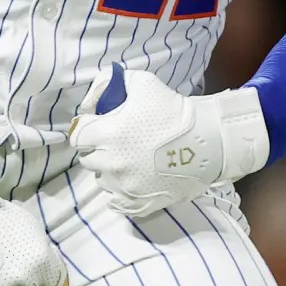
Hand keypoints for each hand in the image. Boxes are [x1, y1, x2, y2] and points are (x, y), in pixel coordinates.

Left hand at [67, 64, 268, 218]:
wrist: (207, 140)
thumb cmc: (173, 109)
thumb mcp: (141, 83)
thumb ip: (109, 83)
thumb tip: (90, 102)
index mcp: (109, 133)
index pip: (78, 136)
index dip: (88, 129)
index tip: (101, 126)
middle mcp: (112, 162)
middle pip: (88, 159)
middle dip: (99, 148)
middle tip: (118, 141)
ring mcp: (124, 186)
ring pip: (101, 180)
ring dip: (109, 170)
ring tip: (130, 160)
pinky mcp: (137, 203)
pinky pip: (115, 202)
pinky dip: (120, 191)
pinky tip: (133, 179)